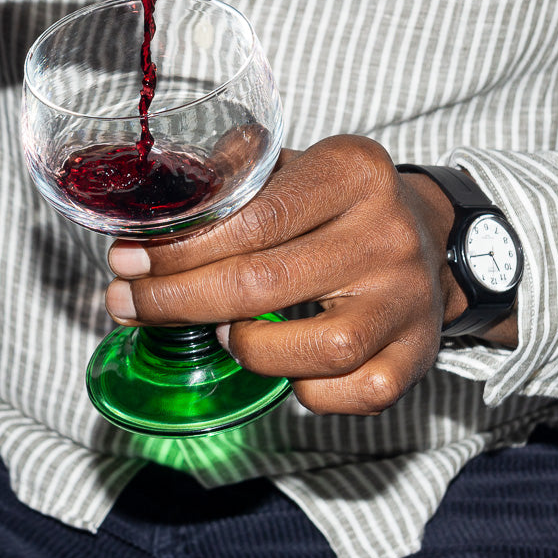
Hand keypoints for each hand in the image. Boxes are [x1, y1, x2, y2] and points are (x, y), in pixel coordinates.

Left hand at [104, 135, 486, 415]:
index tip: (129, 262)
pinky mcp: (417, 355)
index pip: (254, 218)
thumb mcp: (293, 165)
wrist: (429, 239)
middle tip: (129, 302)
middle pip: (265, 284)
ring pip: (318, 351)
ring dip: (249, 348)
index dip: (180, 249)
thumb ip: (231, 175)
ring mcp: (406, 300)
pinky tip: (280, 363)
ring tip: (220, 332)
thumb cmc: (336, 206)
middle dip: (178, 301)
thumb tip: (155, 207)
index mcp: (352, 173)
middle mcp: (386, 235)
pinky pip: (352, 392)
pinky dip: (305, 388)